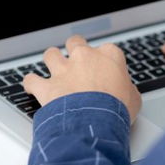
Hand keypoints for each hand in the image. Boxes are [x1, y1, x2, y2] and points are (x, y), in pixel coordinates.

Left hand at [23, 35, 141, 122]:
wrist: (96, 122)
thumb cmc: (117, 109)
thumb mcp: (134, 98)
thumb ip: (127, 89)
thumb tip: (126, 92)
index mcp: (108, 56)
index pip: (106, 49)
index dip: (104, 60)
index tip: (105, 70)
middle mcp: (84, 57)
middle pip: (75, 42)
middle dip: (74, 48)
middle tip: (76, 59)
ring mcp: (63, 70)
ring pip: (51, 54)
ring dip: (52, 60)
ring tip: (53, 68)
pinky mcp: (47, 86)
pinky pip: (32, 80)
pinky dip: (30, 83)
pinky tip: (31, 86)